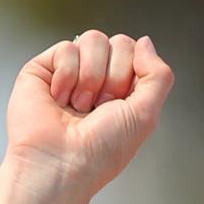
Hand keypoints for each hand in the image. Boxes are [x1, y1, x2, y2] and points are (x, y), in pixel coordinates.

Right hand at [3, 29, 172, 203]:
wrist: (61, 163)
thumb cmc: (100, 152)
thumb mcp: (146, 115)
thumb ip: (158, 75)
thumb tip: (145, 41)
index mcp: (123, 91)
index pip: (137, 52)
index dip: (132, 75)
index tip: (121, 105)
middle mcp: (98, 79)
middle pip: (118, 42)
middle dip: (113, 78)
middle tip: (99, 108)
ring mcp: (71, 71)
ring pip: (93, 39)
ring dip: (91, 78)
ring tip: (79, 106)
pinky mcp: (44, 68)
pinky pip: (67, 47)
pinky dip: (67, 76)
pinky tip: (60, 99)